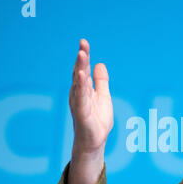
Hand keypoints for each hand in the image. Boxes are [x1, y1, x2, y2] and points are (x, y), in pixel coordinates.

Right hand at [69, 39, 113, 155]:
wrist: (95, 141)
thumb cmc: (97, 120)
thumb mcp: (103, 96)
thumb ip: (101, 81)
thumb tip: (100, 63)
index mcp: (84, 89)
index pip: (83, 69)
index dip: (84, 56)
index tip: (84, 42)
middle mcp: (79, 94)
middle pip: (79, 72)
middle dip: (81, 58)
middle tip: (83, 43)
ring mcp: (79, 103)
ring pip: (79, 82)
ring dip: (80, 67)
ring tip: (81, 54)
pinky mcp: (81, 113)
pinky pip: (81, 97)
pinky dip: (81, 86)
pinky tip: (81, 75)